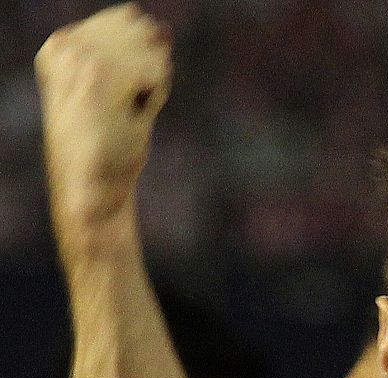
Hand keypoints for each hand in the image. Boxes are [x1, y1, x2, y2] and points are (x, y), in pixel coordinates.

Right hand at [35, 3, 171, 238]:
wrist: (93, 186)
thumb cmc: (109, 145)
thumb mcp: (122, 93)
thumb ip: (139, 57)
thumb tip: (163, 28)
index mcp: (62, 44)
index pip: (128, 18)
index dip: (140, 62)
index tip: (117, 96)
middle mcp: (67, 44)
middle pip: (141, 29)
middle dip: (147, 68)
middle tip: (122, 105)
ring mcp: (82, 57)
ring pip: (150, 49)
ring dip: (151, 83)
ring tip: (126, 111)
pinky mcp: (99, 75)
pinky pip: (155, 69)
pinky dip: (155, 93)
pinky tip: (134, 115)